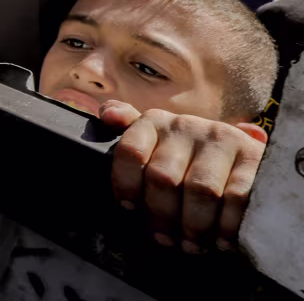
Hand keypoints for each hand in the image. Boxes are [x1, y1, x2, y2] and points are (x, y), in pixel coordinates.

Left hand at [101, 101, 266, 252]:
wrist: (243, 158)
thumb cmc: (187, 158)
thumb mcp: (156, 143)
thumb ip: (130, 134)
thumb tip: (108, 116)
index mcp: (154, 122)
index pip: (130, 152)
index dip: (126, 186)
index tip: (130, 209)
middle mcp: (186, 125)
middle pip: (163, 178)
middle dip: (161, 216)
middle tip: (165, 239)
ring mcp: (221, 138)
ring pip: (200, 190)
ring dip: (194, 226)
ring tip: (192, 245)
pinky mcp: (253, 157)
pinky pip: (236, 197)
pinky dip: (226, 225)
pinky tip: (221, 240)